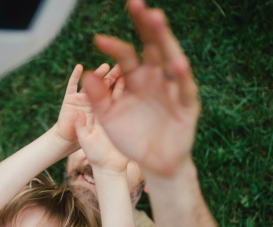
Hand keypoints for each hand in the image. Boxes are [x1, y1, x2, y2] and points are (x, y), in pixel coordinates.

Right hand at [55, 63, 123, 146]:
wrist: (67, 144)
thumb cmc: (85, 143)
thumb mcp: (93, 139)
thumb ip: (93, 129)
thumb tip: (85, 115)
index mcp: (103, 111)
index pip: (113, 96)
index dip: (119, 87)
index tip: (127, 77)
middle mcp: (92, 103)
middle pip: (105, 87)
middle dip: (112, 77)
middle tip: (119, 67)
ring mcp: (80, 100)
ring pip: (91, 84)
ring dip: (98, 75)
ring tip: (105, 67)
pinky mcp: (69, 100)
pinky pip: (72, 86)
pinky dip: (74, 76)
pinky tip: (79, 68)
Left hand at [81, 0, 199, 176]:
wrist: (154, 163)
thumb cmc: (131, 138)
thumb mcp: (109, 118)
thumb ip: (98, 97)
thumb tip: (85, 75)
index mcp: (135, 78)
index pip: (125, 55)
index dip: (113, 46)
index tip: (98, 40)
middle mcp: (155, 78)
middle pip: (151, 46)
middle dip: (144, 25)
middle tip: (136, 4)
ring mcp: (173, 88)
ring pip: (169, 58)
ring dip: (164, 39)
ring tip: (156, 19)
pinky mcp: (187, 104)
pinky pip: (184, 87)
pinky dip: (182, 75)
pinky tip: (177, 62)